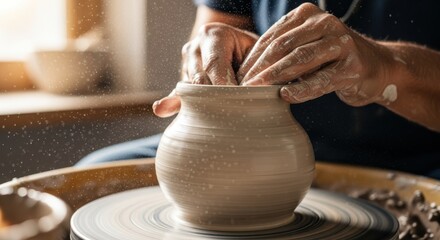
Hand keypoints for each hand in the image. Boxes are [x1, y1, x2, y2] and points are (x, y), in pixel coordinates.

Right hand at [153, 23, 257, 117]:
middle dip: (213, 98)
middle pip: (199, 78)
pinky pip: (179, 94)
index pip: (214, 64)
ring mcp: (186, 63)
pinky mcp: (183, 79)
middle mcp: (195, 47)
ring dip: (203, 104)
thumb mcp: (254, 52)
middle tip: (228, 116)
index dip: (223, 85)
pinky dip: (174, 103)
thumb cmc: (249, 50)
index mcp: (213, 35)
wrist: (235, 44)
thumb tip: (249, 92)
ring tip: (217, 120)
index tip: (235, 102)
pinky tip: (161, 108)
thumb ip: (250, 69)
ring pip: (190, 88)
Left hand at [238, 3, 393, 106]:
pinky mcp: (353, 65)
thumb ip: (282, 53)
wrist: (375, 67)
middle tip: (243, 87)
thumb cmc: (330, 60)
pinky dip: (301, 89)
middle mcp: (325, 22)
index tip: (238, 76)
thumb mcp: (305, 48)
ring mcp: (342, 41)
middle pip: (283, 46)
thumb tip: (247, 73)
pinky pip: (321, 79)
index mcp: (308, 15)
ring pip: (300, 59)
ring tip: (257, 91)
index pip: (272, 36)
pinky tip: (285, 96)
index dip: (253, 58)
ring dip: (276, 76)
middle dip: (260, 68)